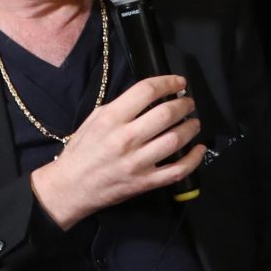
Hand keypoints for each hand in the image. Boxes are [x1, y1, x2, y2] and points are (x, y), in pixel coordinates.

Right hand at [29, 74, 206, 229]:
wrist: (71, 187)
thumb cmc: (82, 151)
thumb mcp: (95, 120)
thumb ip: (121, 107)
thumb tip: (151, 96)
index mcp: (111, 119)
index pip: (146, 91)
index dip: (168, 83)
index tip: (179, 83)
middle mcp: (126, 139)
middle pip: (166, 114)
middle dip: (184, 105)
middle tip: (189, 103)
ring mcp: (137, 162)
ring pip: (175, 140)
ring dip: (191, 128)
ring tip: (194, 123)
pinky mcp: (145, 182)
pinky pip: (177, 170)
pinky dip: (194, 159)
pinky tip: (199, 149)